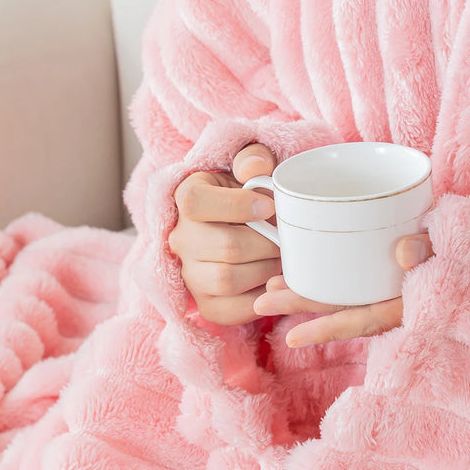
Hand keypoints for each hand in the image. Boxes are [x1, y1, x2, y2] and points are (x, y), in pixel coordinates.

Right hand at [169, 143, 280, 324]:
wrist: (252, 225)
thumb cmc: (255, 191)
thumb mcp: (253, 166)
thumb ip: (254, 159)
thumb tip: (256, 168)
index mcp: (188, 196)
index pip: (196, 202)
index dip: (238, 205)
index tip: (271, 206)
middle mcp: (181, 237)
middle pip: (225, 247)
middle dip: (267, 243)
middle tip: (289, 238)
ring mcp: (190, 274)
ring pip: (228, 280)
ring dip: (267, 269)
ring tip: (284, 256)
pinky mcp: (206, 303)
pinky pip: (232, 310)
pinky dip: (263, 297)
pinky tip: (277, 279)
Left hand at [252, 234, 433, 345]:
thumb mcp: (459, 245)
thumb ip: (435, 248)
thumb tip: (404, 251)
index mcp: (412, 300)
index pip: (365, 319)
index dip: (328, 328)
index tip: (291, 335)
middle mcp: (399, 300)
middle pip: (345, 307)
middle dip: (303, 304)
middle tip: (261, 299)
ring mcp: (393, 286)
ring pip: (346, 294)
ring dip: (309, 292)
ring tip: (273, 284)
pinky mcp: (390, 272)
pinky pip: (356, 282)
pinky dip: (329, 278)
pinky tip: (307, 268)